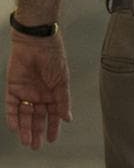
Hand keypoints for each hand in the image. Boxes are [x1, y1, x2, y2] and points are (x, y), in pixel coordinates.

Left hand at [5, 30, 71, 149]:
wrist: (36, 42)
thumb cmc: (54, 57)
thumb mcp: (62, 81)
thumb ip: (63, 100)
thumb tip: (68, 118)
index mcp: (53, 92)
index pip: (53, 114)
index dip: (53, 127)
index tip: (52, 139)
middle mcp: (39, 94)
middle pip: (37, 117)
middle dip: (37, 132)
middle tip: (36, 146)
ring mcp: (25, 92)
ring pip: (24, 115)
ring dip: (24, 128)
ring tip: (26, 141)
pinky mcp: (12, 88)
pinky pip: (11, 106)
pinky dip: (13, 117)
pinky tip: (15, 127)